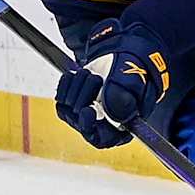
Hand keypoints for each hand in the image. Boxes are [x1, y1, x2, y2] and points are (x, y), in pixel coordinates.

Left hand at [54, 19, 170, 147]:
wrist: (122, 56)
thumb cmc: (133, 70)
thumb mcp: (133, 82)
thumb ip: (124, 99)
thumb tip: (114, 113)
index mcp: (121, 126)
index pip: (101, 138)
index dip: (90, 127)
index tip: (87, 110)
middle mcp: (102, 124)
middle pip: (81, 121)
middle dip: (86, 96)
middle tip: (97, 79)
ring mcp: (86, 114)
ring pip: (68, 109)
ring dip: (78, 86)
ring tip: (92, 75)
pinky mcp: (74, 102)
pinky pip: (61, 98)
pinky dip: (67, 83)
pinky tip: (77, 75)